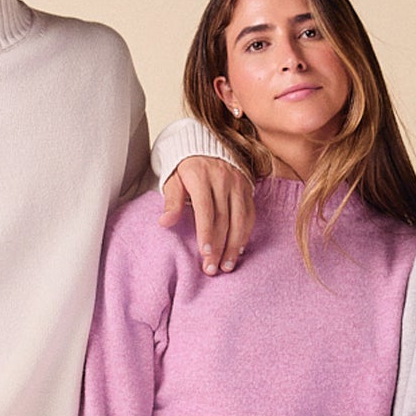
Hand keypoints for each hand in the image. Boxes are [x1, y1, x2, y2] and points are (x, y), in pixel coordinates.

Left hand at [159, 156, 254, 274]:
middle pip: (223, 218)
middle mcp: (222, 178)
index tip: (205, 253)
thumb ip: (171, 201)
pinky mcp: (247, 188)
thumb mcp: (174, 180)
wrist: (207, 146)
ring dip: (234, 245)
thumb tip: (165, 222)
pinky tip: (239, 249)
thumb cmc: (187, 169)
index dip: (206, 233)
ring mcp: (238, 183)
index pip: (205, 209)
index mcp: (200, 176)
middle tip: (212, 268)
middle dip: (219, 246)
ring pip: (240, 219)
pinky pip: (250, 214)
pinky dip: (245, 233)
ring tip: (227, 265)